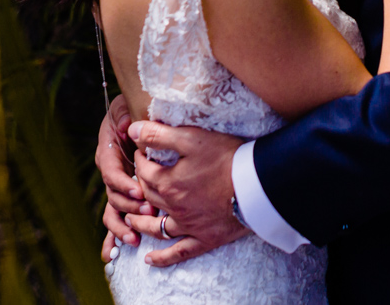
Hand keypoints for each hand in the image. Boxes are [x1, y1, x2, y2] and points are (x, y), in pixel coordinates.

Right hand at [96, 94, 148, 257]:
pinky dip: (113, 236)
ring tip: (133, 239)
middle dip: (129, 207)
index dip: (124, 183)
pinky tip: (111, 255)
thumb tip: (127, 126)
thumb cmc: (131, 110)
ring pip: (113, 211)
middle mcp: (109, 172)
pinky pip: (116, 217)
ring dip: (122, 226)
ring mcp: (116, 186)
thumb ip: (124, 116)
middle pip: (113, 196)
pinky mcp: (124, 195)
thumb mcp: (126, 108)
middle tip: (148, 213)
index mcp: (107, 153)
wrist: (133, 113)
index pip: (112, 172)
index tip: (139, 190)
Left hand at [123, 120, 247, 265]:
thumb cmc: (227, 158)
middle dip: (138, 187)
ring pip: (156, 227)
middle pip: (148, 197)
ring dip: (141, 223)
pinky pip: (179, 251)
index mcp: (168, 182)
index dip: (140, 160)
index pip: (144, 171)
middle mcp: (173, 207)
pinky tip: (150, 260)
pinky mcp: (204, 238)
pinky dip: (163, 257)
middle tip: (137, 181)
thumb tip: (133, 130)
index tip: (140, 153)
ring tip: (132, 220)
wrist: (257, 185)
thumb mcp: (193, 138)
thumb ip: (160, 135)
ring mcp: (188, 225)